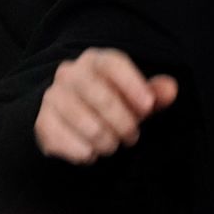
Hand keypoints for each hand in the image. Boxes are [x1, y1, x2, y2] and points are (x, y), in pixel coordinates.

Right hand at [34, 48, 177, 164]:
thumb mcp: (136, 97)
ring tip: (113, 145)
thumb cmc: (113, 102)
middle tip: (132, 137)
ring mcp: (53, 96)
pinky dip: (82, 151)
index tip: (149, 107)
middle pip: (100, 95)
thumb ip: (154, 94)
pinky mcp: (42, 120)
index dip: (133, 85)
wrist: (70, 115)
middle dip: (122, 121)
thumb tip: (172, 89)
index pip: (114, 65)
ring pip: (83, 120)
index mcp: (96, 60)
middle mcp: (71, 73)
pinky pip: (62, 139)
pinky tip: (91, 153)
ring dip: (104, 139)